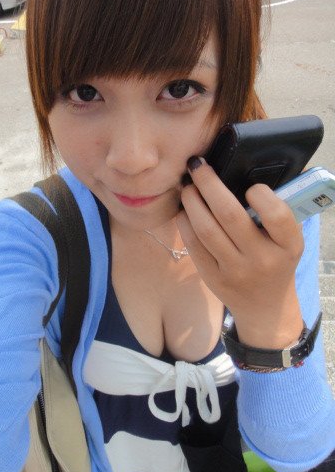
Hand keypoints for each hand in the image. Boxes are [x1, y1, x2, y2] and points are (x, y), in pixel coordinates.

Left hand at [175, 156, 304, 348]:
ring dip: (191, 201)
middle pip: (229, 215)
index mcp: (288, 246)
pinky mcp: (212, 277)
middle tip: (197, 166)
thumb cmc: (275, 259)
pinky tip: (184, 208)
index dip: (261, 195)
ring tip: (187, 185)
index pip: (278, 216)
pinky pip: (193, 244)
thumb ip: (271, 214)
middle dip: (209, 184)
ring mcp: (234, 271)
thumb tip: (236, 172)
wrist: (264, 306)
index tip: (251, 186)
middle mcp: (262, 260)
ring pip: (205, 229)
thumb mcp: (286, 240)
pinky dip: (185, 221)